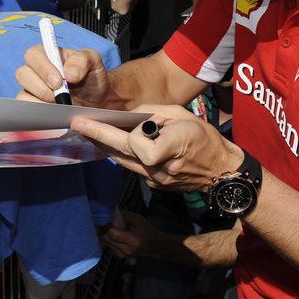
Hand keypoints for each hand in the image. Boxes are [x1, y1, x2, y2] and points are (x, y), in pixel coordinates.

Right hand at [15, 45, 109, 106]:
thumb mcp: (93, 63)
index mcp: (48, 55)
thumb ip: (82, 61)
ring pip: (22, 95)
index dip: (42, 68)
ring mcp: (32, 90)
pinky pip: (26, 112)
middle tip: (60, 95)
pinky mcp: (32, 107)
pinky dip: (40, 115)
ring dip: (41, 102)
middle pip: (22, 74)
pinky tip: (55, 114)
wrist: (97, 102)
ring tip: (61, 106)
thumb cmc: (92, 79)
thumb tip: (68, 73)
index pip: (33, 54)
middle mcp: (36, 71)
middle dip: (41, 87)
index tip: (59, 81)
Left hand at [70, 104, 240, 192]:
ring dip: (105, 146)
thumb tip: (130, 116)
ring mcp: (157, 181)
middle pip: (122, 153)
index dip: (130, 133)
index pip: (139, 145)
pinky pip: (132, 167)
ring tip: (88, 130)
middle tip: (77, 123)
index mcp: (173, 148)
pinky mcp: (154, 185)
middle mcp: (162, 169)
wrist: (222, 173)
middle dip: (97, 136)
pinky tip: (117, 144)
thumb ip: (154, 113)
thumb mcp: (183, 116)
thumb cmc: (205, 140)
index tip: (113, 121)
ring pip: (123, 162)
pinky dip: (123, 154)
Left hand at [101, 210, 163, 258]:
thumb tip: (109, 211)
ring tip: (106, 222)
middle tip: (102, 217)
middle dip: (102, 227)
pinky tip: (110, 230)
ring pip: (105, 241)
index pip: (113, 234)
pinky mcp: (119, 255)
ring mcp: (122, 254)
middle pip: (107, 238)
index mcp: (133, 241)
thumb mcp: (137, 219)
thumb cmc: (147, 231)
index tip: (103, 216)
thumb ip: (123, 216)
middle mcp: (126, 250)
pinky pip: (108, 244)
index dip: (106, 224)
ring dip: (103, 231)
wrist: (154, 245)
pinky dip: (107, 237)